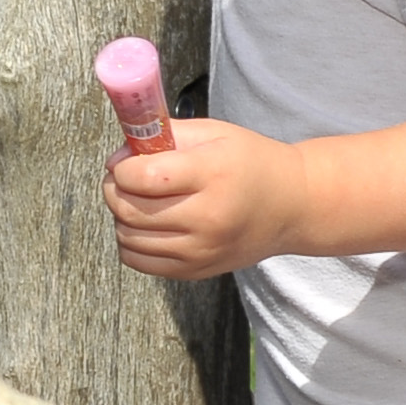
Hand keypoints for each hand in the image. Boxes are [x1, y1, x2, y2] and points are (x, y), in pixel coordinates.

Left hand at [104, 115, 300, 277]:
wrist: (291, 206)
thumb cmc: (250, 163)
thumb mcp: (213, 134)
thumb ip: (162, 136)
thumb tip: (117, 158)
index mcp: (213, 175)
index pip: (143, 177)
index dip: (122, 168)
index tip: (126, 163)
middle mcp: (207, 218)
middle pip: (130, 210)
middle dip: (114, 190)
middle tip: (122, 179)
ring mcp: (201, 250)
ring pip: (129, 239)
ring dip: (121, 217)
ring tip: (137, 201)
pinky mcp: (196, 271)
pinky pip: (140, 262)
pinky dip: (131, 243)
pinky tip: (146, 226)